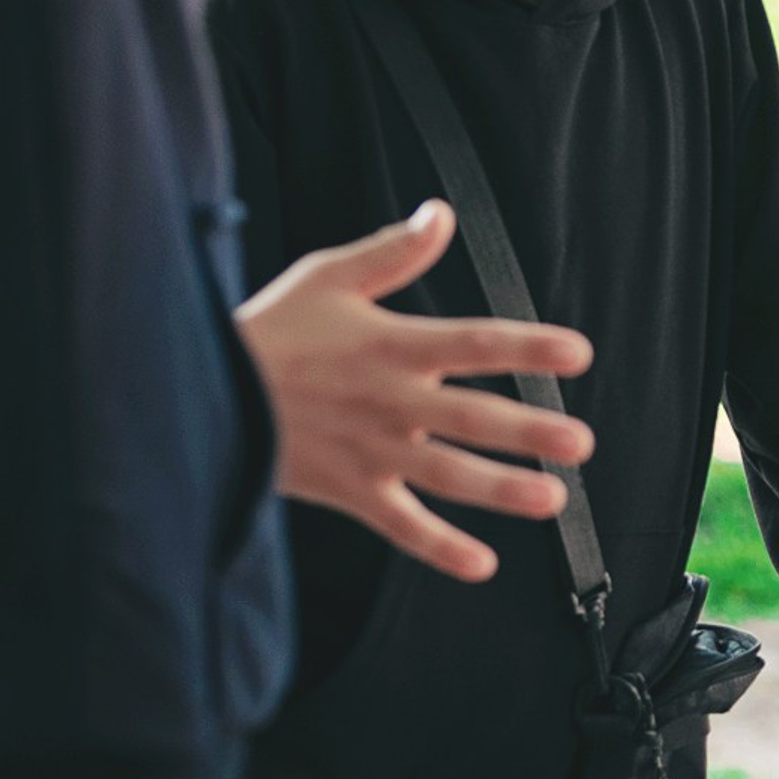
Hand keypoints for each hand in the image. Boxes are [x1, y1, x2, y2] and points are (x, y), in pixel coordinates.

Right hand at [236, 200, 594, 583]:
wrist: (198, 392)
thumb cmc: (268, 333)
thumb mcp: (325, 277)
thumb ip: (392, 252)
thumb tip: (440, 214)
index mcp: (391, 344)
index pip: (474, 342)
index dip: (528, 346)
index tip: (578, 353)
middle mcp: (389, 400)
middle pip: (471, 416)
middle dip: (529, 430)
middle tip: (580, 442)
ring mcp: (370, 449)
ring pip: (446, 475)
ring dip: (501, 490)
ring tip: (552, 499)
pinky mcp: (349, 489)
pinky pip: (400, 525)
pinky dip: (439, 547)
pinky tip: (482, 564)